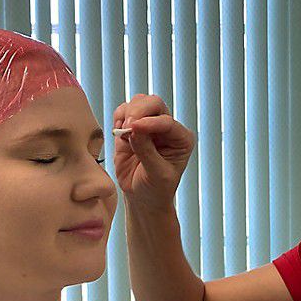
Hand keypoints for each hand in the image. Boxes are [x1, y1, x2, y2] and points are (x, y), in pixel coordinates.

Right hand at [112, 94, 194, 209]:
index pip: (167, 121)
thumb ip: (146, 151)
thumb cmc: (156, 189)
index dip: (150, 122)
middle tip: (127, 127)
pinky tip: (120, 134)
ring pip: (139, 102)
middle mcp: (168, 128)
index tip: (134, 128)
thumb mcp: (157, 174)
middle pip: (154, 103)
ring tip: (124, 134)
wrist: (143, 198)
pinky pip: (124, 111)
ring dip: (128, 113)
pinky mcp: (132, 127)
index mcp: (181, 138)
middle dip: (138, 111)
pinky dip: (119, 117)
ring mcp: (150, 125)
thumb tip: (134, 128)